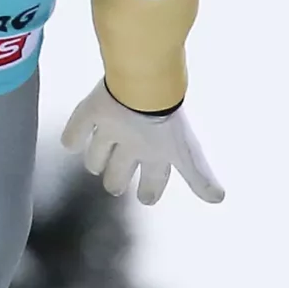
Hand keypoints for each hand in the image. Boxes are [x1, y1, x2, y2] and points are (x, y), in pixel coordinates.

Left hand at [58, 80, 224, 204]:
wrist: (143, 89)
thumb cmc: (166, 123)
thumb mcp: (186, 154)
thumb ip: (199, 176)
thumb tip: (220, 198)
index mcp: (155, 150)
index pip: (154, 178)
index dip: (150, 189)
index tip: (147, 198)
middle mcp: (133, 140)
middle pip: (122, 167)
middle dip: (117, 178)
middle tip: (115, 186)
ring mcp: (112, 125)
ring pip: (98, 149)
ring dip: (95, 158)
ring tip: (94, 165)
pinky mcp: (92, 110)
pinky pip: (77, 128)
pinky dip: (72, 136)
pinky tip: (69, 143)